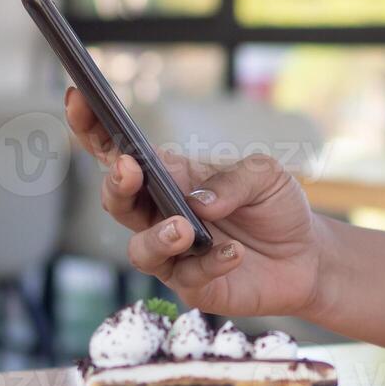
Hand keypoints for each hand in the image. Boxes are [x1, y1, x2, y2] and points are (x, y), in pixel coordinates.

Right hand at [64, 89, 329, 317]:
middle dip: (115, 185)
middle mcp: (161, 215)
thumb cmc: (275, 206)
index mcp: (169, 177)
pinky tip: (234, 253)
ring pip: (140, 250)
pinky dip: (211, 262)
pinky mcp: (194, 286)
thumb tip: (196, 200)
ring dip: (157, 237)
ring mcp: (174, 254)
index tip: (78, 99)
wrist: (306, 255)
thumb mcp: (264, 175)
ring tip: (184, 228)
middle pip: (117, 201)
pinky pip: (188, 276)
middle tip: (128, 169)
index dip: (92, 128)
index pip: (120, 151)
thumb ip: (232, 179)